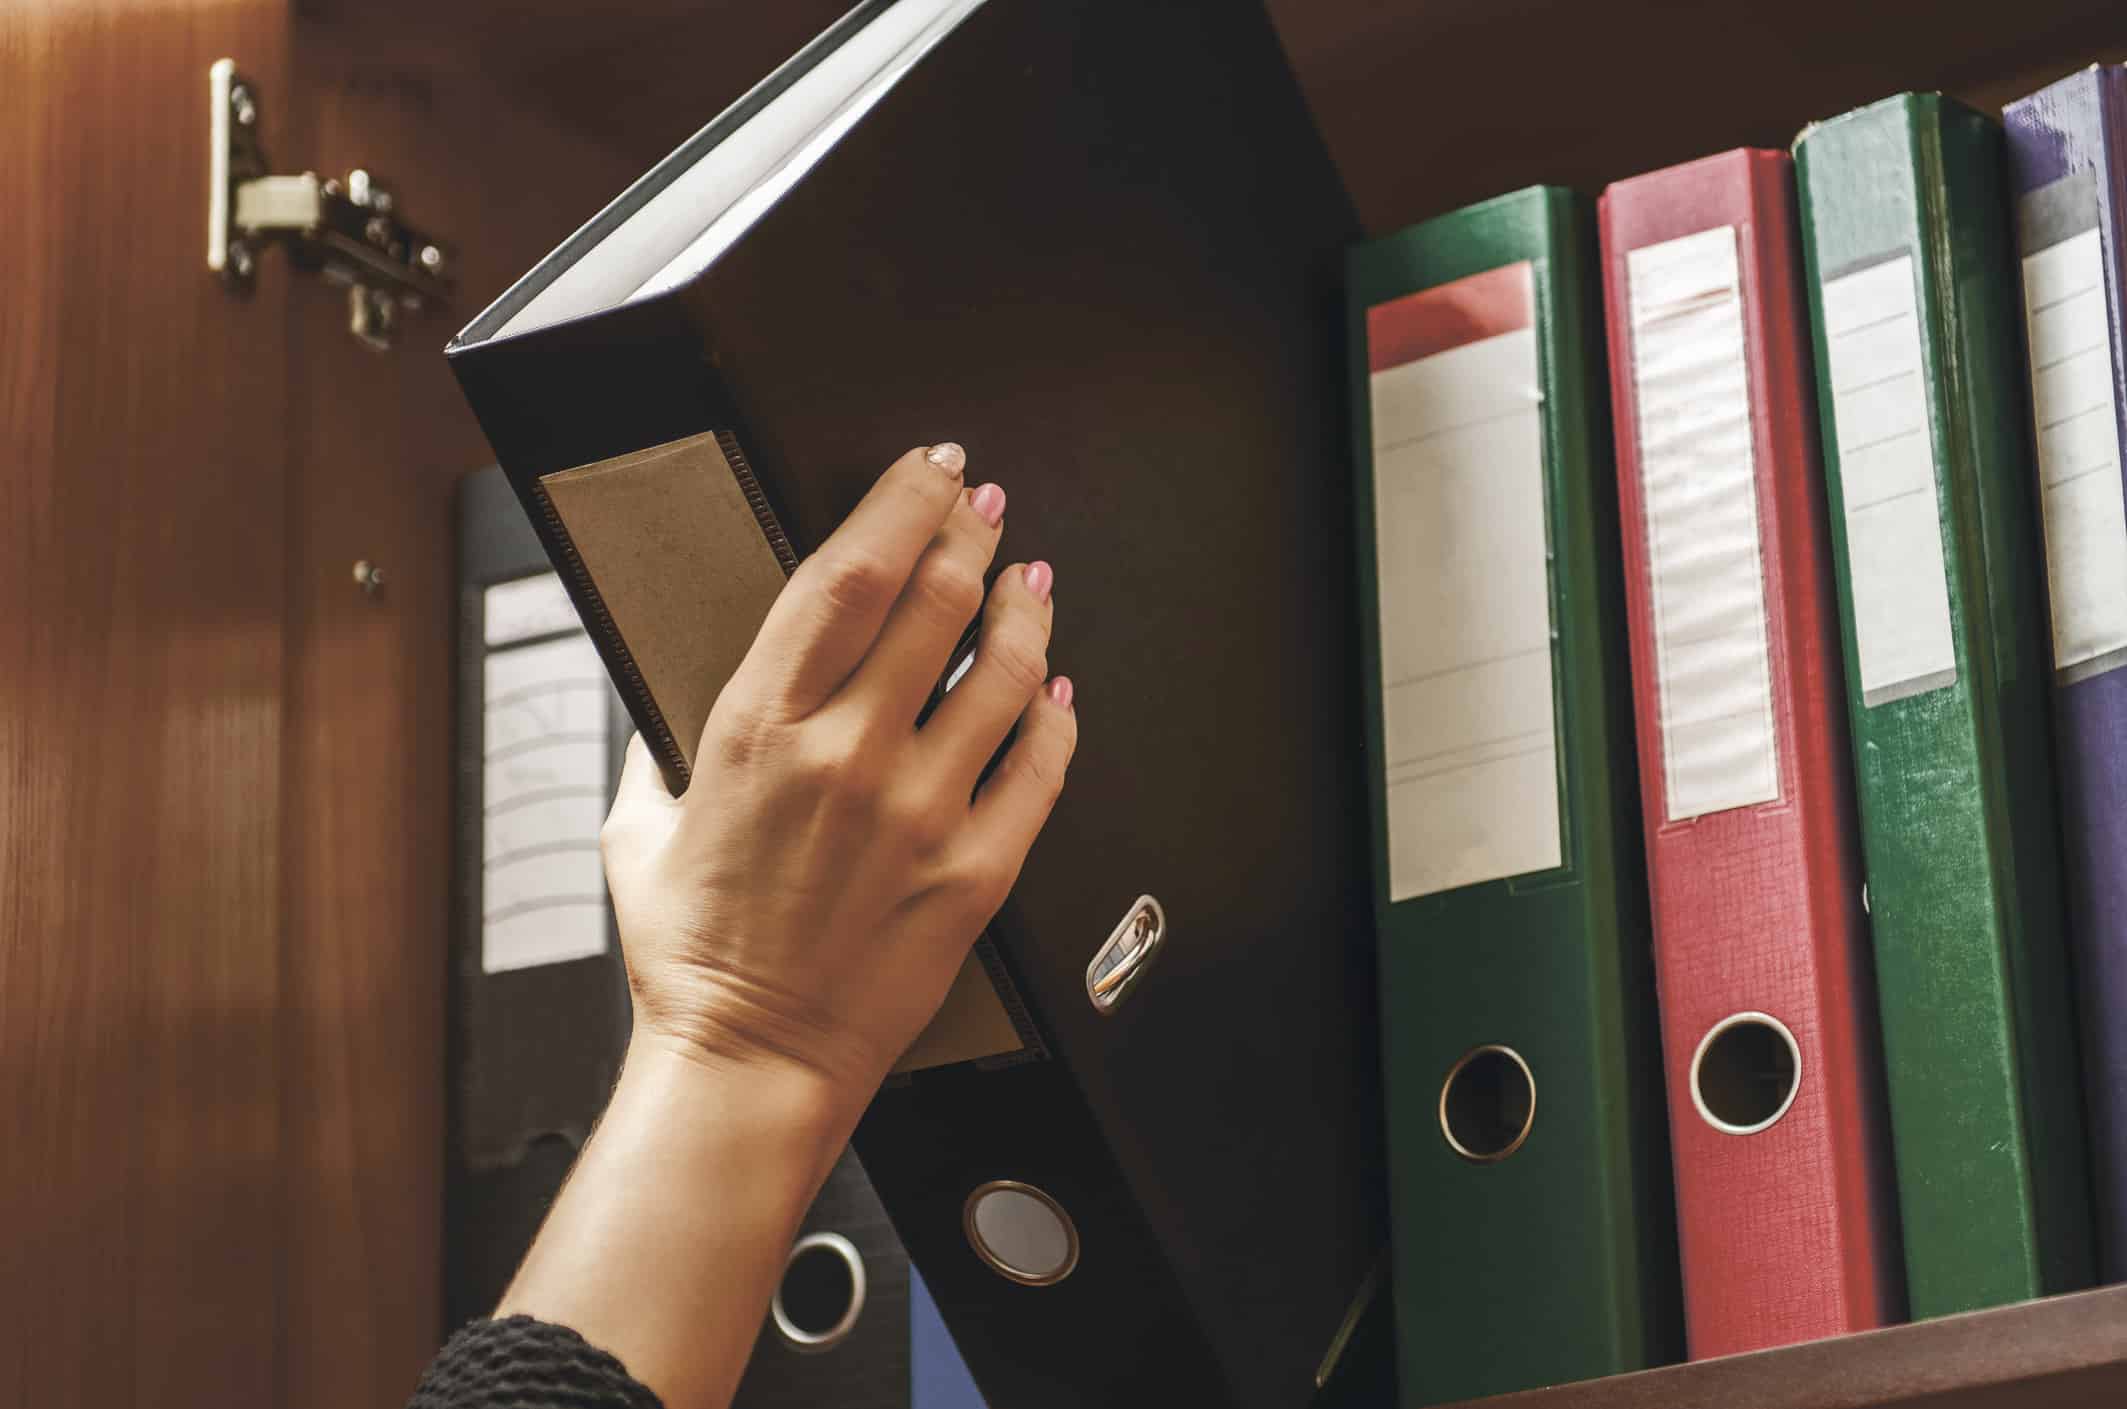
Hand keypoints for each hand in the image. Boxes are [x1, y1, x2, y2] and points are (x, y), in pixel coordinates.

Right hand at [599, 441, 1076, 1112]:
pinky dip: (1055, 714)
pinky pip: (1040, 768)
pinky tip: (1054, 688)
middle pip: (938, 600)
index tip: (926, 470)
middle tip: (986, 504)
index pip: (848, 572)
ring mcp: (920, 812)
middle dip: (972, 531)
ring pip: (1003, 672)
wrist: (748, 1062)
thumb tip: (666, 704)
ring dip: (1026, 609)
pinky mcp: (974, 871)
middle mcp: (845, 755)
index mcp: (757, 728)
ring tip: (1031, 581)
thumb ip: (655, 746)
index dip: (900, 502)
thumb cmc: (692, 954)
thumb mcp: (637, 828)